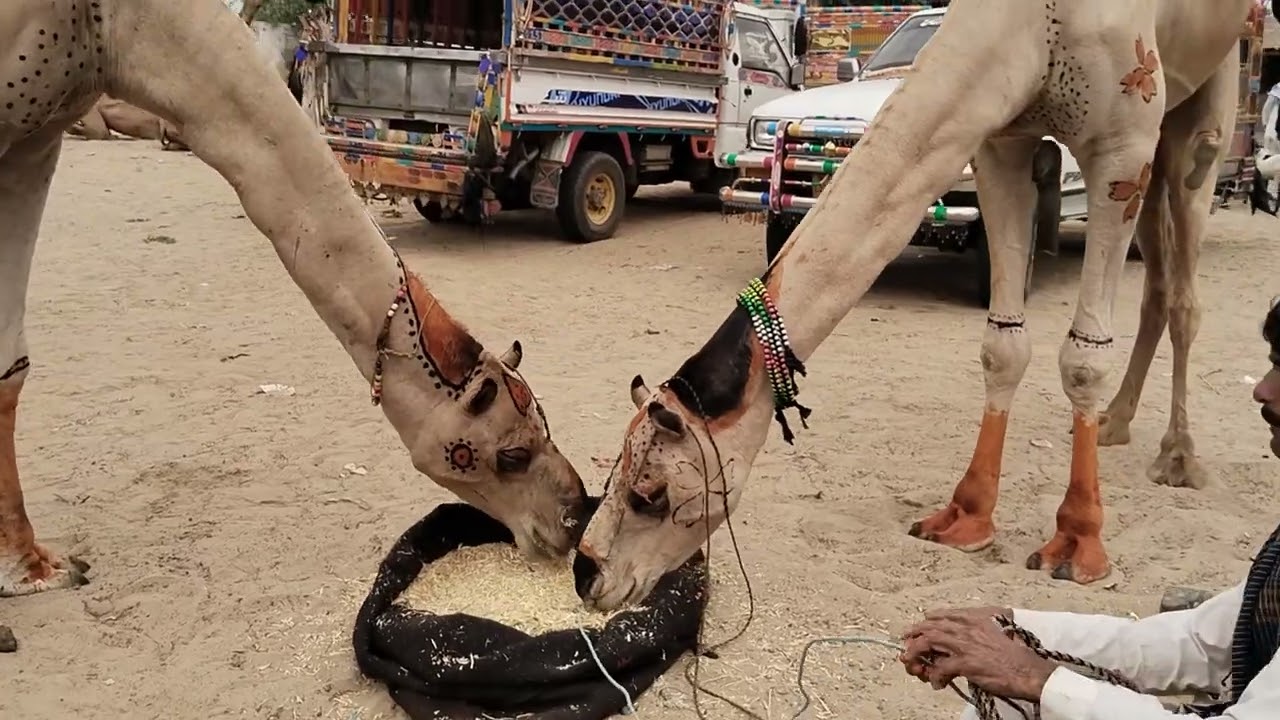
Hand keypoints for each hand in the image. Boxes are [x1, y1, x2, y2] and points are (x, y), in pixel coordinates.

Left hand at [899, 609, 1055, 700]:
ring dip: (916, 655)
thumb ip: (976, 632)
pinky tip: (938, 684)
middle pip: (929, 627)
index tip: (917, 631)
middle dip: (913, 637)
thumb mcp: (997, 632)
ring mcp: (964, 644)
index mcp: (974, 618)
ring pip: (927, 643)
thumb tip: (958, 642)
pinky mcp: (965, 663)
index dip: (926, 623)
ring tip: (915, 667)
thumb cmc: (1016, 655)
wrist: (1028, 670)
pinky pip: (940, 668)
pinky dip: (935, 677)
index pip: (941, 616)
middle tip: (907, 649)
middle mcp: (966, 627)